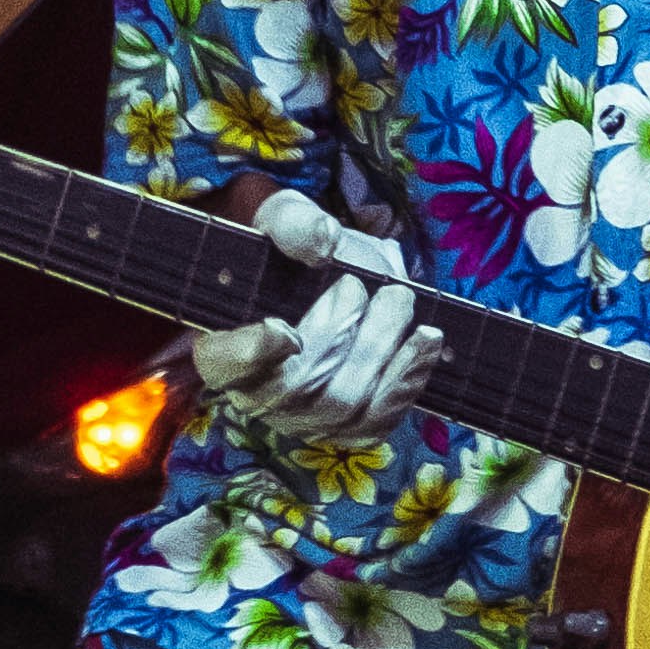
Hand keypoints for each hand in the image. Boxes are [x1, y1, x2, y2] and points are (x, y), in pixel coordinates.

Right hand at [179, 187, 443, 453]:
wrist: (338, 279)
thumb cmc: (299, 253)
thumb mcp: (286, 219)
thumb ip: (294, 224)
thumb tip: (322, 240)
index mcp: (224, 347)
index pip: (223, 364)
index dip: (250, 354)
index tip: (283, 329)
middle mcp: (258, 396)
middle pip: (297, 388)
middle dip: (339, 334)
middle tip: (359, 285)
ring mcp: (306, 419)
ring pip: (344, 407)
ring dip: (380, 351)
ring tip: (400, 301)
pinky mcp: (351, 428)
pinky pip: (380, 420)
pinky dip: (408, 378)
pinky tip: (425, 340)